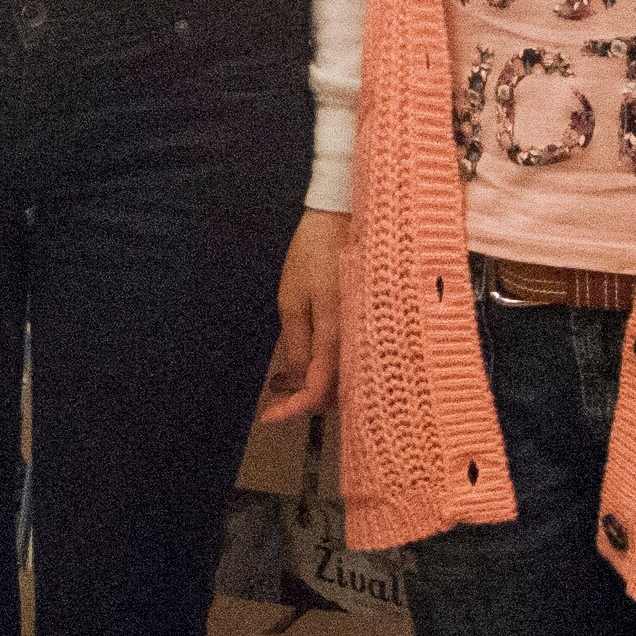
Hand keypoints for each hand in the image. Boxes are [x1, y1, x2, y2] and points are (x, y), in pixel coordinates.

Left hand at [256, 208, 345, 423]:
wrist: (345, 218)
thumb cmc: (315, 254)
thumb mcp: (292, 298)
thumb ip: (297, 343)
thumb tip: (296, 380)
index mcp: (337, 335)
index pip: (317, 390)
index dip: (292, 409)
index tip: (267, 416)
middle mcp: (358, 340)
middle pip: (336, 392)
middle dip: (304, 404)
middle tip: (275, 404)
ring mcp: (366, 332)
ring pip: (346, 380)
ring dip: (318, 390)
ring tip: (287, 388)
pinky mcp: (367, 324)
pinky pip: (352, 361)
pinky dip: (331, 372)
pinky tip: (311, 368)